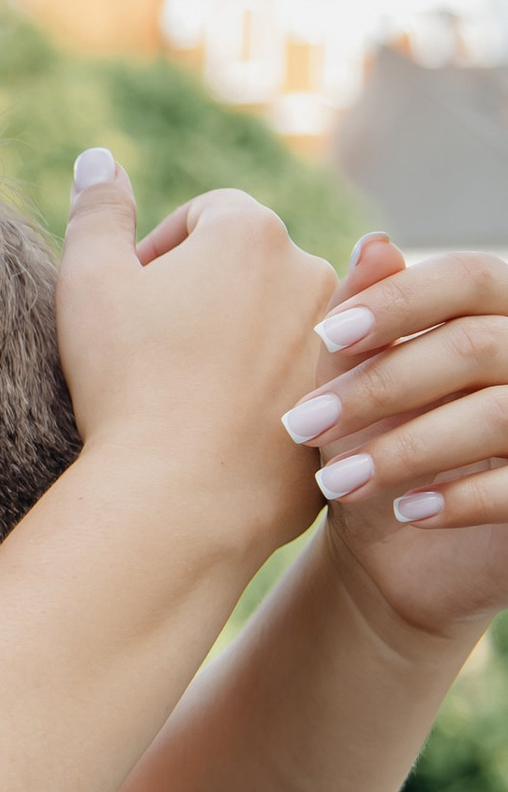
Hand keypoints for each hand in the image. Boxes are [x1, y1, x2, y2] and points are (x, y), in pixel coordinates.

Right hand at [57, 153, 334, 573]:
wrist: (179, 495)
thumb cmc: (126, 383)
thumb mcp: (88, 282)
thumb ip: (97, 210)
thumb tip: (99, 158)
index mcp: (252, 232)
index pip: (207, 215)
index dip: (161, 252)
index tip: (134, 303)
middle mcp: (312, 273)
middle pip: (254, 264)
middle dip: (210, 293)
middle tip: (159, 349)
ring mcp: (338, 341)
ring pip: (285, 322)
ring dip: (246, 340)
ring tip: (194, 391)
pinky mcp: (347, 401)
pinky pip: (306, 379)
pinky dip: (275, 391)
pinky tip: (227, 425)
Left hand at [273, 235, 507, 644]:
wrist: (397, 548)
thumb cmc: (373, 440)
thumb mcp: (354, 380)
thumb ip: (364, 313)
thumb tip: (375, 243)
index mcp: (497, 310)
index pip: (469, 277)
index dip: (400, 302)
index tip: (328, 336)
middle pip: (475, 345)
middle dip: (382, 386)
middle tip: (304, 425)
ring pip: (496, 414)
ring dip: (407, 449)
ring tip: (337, 482)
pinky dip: (461, 497)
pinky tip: (409, 511)